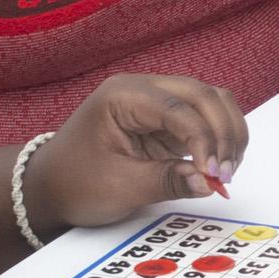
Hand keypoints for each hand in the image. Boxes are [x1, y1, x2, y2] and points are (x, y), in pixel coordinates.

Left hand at [28, 71, 251, 228]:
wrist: (51, 187)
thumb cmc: (75, 182)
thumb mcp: (118, 187)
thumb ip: (166, 181)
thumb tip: (208, 183)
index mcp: (124, 96)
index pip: (179, 108)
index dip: (204, 140)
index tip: (214, 175)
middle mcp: (143, 89)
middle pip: (203, 95)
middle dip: (222, 133)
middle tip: (227, 174)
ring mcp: (157, 102)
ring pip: (211, 102)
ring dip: (227, 133)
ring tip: (227, 171)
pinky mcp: (167, 121)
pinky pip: (205, 119)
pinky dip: (219, 139)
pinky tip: (220, 165)